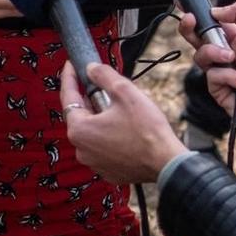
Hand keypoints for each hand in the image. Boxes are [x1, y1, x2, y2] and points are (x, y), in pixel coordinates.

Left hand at [61, 62, 184, 184]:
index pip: (68, 96)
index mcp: (80, 130)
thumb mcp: (125, 91)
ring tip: (120, 109)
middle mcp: (81, 149)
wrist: (166, 163)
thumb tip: (91, 69)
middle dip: (90, 99)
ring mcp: (94, 162)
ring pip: (93, 132)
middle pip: (81, 115)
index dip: (70, 77)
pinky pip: (103, 147)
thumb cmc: (147, 131)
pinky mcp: (108, 170)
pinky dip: (109, 136)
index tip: (71, 65)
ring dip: (102, 118)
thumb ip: (103, 76)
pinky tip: (125, 129)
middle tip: (104, 87)